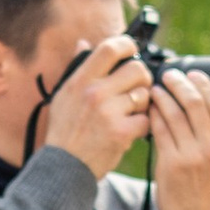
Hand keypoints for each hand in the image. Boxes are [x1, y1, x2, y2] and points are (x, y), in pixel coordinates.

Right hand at [36, 32, 153, 183]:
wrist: (63, 166)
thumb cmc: (64, 130)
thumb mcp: (63, 94)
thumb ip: (76, 68)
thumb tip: (84, 43)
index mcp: (81, 80)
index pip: (109, 48)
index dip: (127, 45)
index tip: (132, 51)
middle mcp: (95, 92)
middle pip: (137, 69)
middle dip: (142, 78)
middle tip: (137, 88)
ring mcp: (109, 112)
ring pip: (145, 95)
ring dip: (143, 104)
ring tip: (130, 113)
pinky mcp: (121, 132)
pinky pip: (146, 120)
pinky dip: (143, 126)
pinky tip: (131, 130)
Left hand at [148, 66, 209, 209]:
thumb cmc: (208, 190)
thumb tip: (200, 100)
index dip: (203, 82)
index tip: (192, 73)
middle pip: (195, 101)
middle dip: (179, 82)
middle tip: (168, 75)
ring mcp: (193, 155)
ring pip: (174, 113)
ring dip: (162, 96)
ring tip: (155, 89)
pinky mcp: (171, 164)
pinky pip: (159, 129)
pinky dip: (153, 115)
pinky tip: (150, 109)